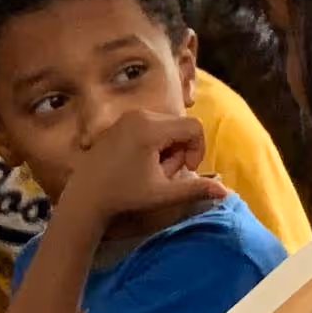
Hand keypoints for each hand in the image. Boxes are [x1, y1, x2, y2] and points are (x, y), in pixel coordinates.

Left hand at [57, 105, 209, 224]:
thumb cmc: (124, 196)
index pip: (194, 127)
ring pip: (167, 125)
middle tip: (166, 174)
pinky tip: (142, 164)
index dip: (197, 150)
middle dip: (181, 149)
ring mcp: (128, 116)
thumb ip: (196, 189)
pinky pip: (151, 125)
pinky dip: (155, 142)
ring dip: (169, 147)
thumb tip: (226, 192)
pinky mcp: (121, 122)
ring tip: (154, 170)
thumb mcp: (163, 194)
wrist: (85, 197)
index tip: (185, 171)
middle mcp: (140, 115)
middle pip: (181, 125)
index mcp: (151, 128)